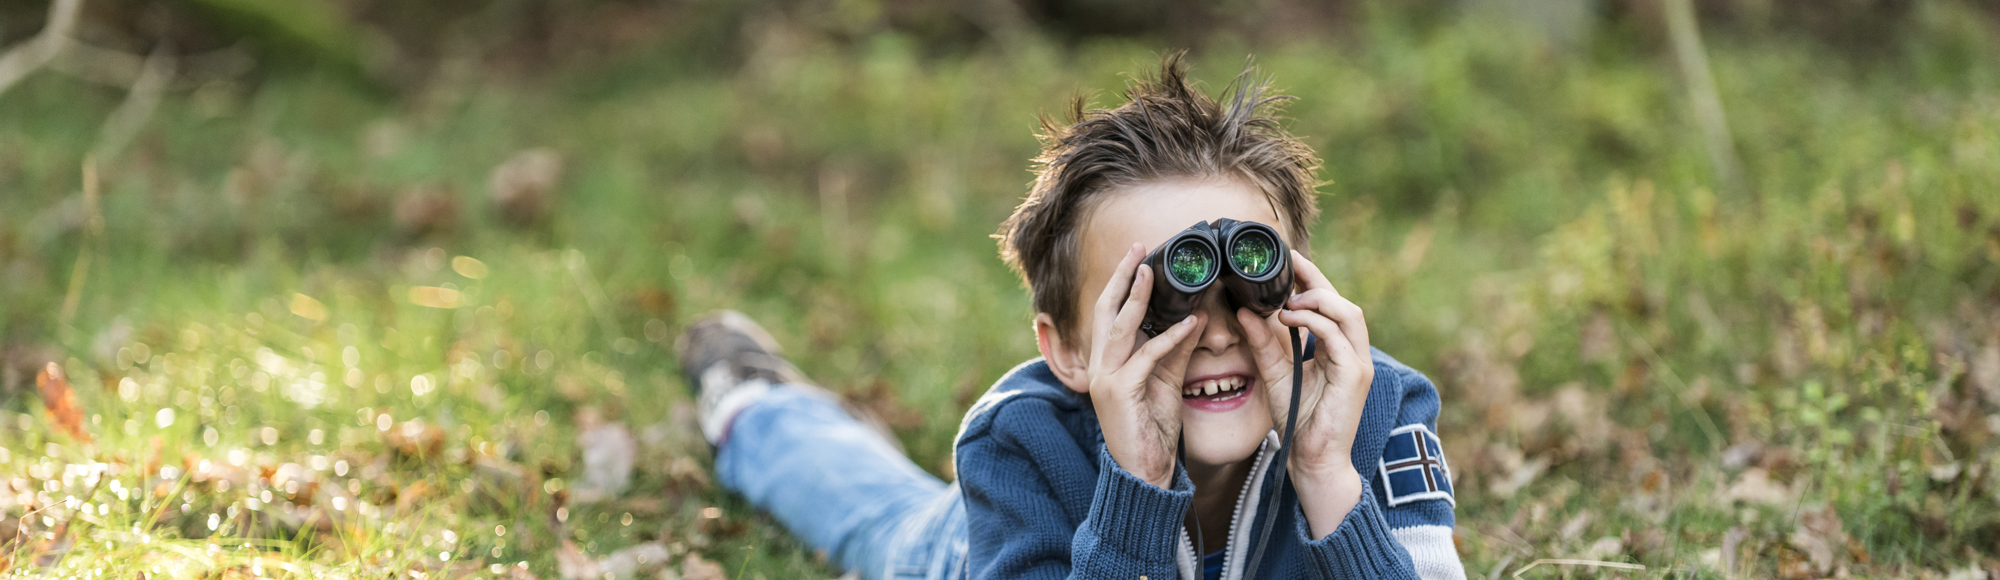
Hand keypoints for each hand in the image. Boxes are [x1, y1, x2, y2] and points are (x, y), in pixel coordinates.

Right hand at [1089, 243, 1205, 487]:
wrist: (1143, 472)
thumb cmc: (1151, 428)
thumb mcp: (1167, 381)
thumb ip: (1178, 349)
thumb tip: (1198, 316)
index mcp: (1106, 361)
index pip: (1108, 311)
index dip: (1120, 282)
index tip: (1137, 255)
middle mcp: (1099, 366)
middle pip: (1105, 310)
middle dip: (1120, 277)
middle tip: (1137, 248)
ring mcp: (1105, 378)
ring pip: (1118, 327)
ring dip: (1136, 297)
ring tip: (1151, 272)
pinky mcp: (1119, 393)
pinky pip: (1146, 357)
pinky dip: (1168, 337)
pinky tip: (1190, 323)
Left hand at [1237, 250, 1372, 536]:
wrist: (1313, 460)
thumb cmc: (1299, 421)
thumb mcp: (1275, 374)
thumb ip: (1263, 343)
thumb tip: (1243, 310)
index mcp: (1337, 350)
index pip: (1329, 304)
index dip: (1310, 279)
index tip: (1285, 260)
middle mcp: (1352, 353)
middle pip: (1343, 301)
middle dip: (1315, 278)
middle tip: (1286, 263)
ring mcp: (1357, 363)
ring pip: (1348, 313)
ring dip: (1318, 298)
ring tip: (1288, 295)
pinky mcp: (1354, 376)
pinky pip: (1338, 337)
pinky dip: (1315, 322)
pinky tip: (1291, 316)